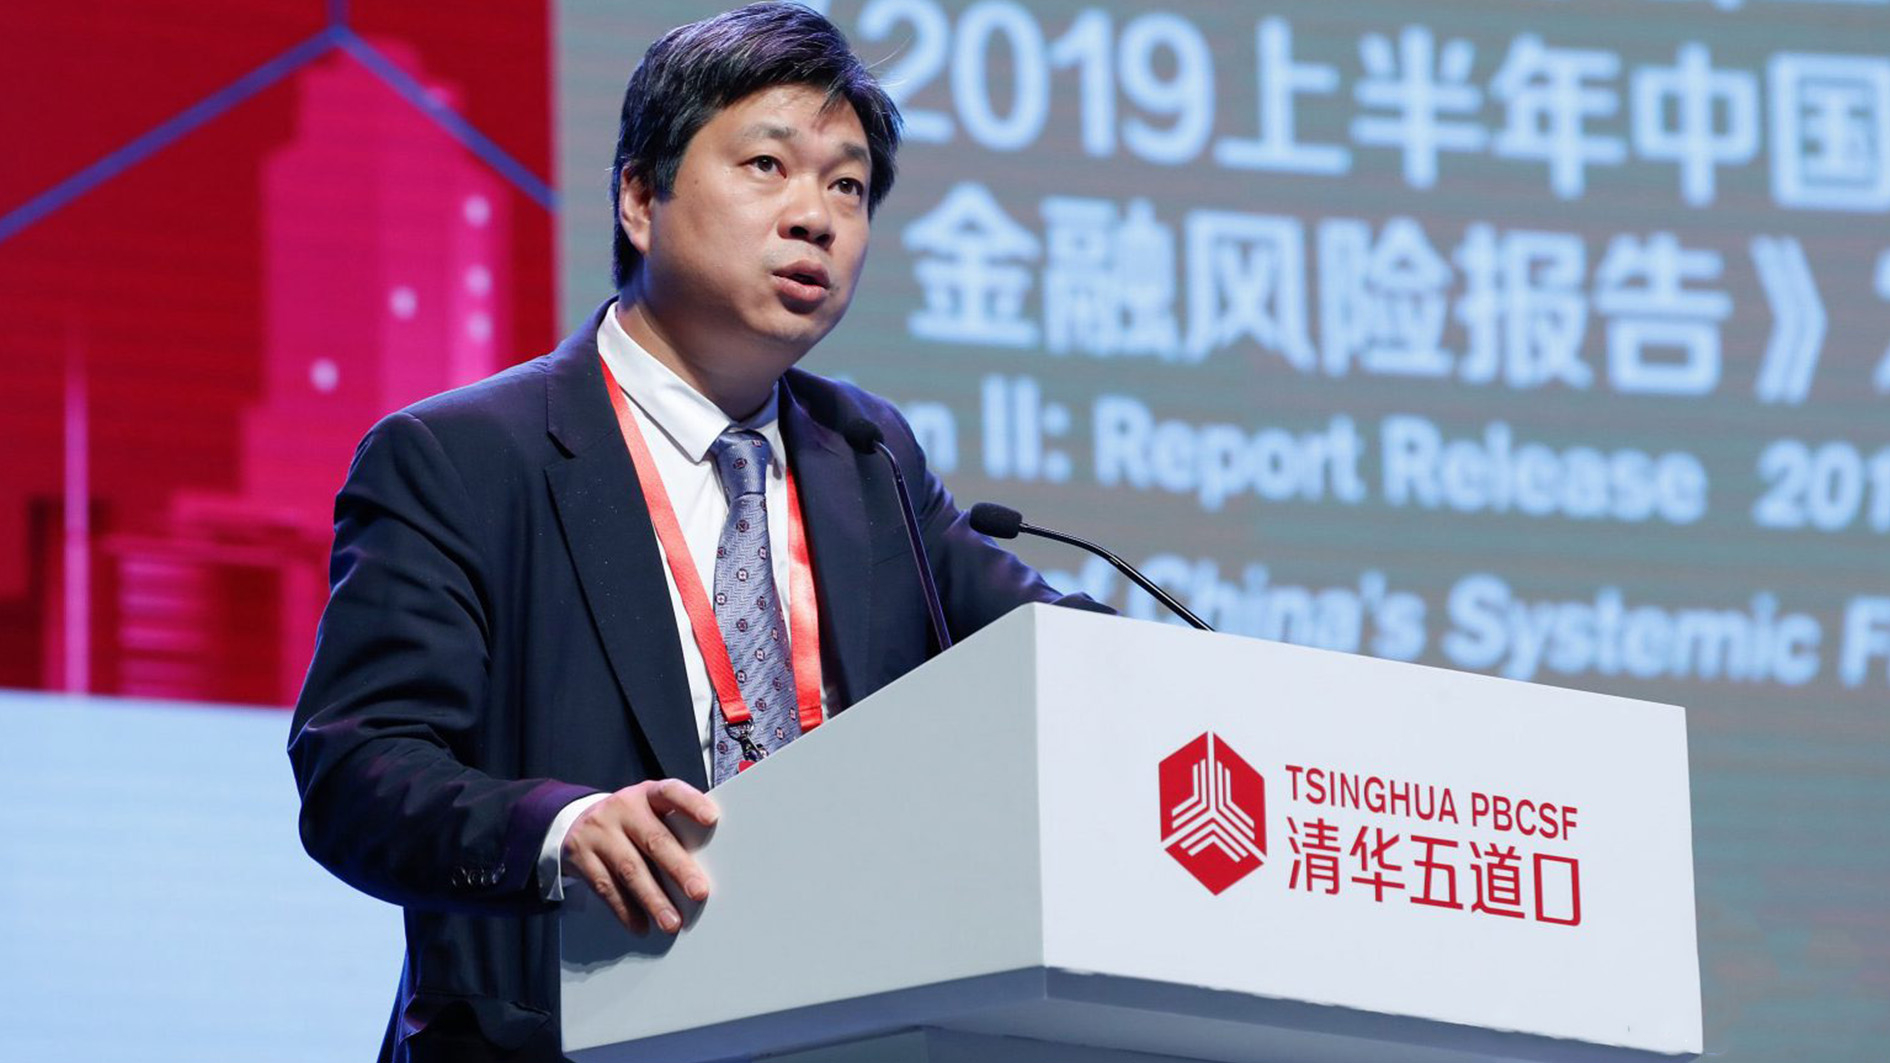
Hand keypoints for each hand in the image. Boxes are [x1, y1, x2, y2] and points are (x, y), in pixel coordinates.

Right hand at [562, 779, 718, 933]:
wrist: (577, 821)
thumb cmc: (629, 821)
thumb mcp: (649, 812)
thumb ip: (673, 829)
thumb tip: (703, 869)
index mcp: (647, 793)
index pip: (670, 792)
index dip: (691, 803)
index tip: (712, 818)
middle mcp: (622, 807)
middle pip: (654, 839)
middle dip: (679, 868)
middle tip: (699, 892)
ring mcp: (598, 830)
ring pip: (630, 869)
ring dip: (653, 900)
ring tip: (671, 922)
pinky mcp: (579, 855)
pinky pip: (606, 887)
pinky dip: (626, 910)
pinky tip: (641, 925)